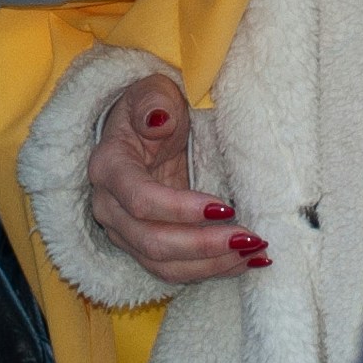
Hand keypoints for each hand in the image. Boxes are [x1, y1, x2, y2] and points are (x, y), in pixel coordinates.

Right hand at [87, 74, 261, 281]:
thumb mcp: (154, 91)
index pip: (140, 199)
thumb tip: (159, 120)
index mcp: (109, 167)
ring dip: (211, 264)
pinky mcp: (144, 247)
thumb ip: (154, 101)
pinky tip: (245, 262)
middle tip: (250, 237)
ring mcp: (124, 232)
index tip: (224, 207)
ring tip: (253, 252)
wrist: (146, 130)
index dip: (180, 209)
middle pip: (152, 242)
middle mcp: (109, 207)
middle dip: (204, 245)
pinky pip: (175, 270)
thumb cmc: (153, 108)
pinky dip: (211, 270)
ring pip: (164, 265)